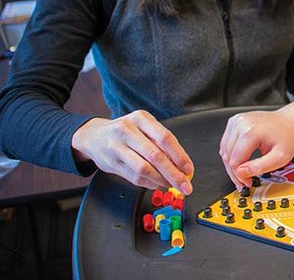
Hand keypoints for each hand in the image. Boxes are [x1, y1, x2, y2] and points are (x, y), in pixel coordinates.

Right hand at [71, 110, 193, 194]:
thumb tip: (182, 165)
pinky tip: (157, 184)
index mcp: (141, 118)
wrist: (94, 136)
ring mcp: (117, 147)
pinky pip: (134, 177)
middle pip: (156, 155)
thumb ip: (161, 142)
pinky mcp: (111, 163)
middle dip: (174, 174)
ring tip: (171, 185)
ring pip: (144, 169)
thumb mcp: (143, 127)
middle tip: (185, 185)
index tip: (189, 169)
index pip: (165, 138)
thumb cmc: (126, 131)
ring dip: (161, 180)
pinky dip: (149, 183)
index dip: (180, 156)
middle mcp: (127, 130)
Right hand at [219, 110, 293, 189]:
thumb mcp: (280, 157)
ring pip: (224, 150)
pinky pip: (226, 143)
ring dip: (231, 164)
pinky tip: (240, 161)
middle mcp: (241, 123)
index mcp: (250, 131)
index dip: (240, 176)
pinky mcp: (235, 122)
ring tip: (242, 173)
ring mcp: (237, 121)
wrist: (291, 122)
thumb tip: (242, 173)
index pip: (235, 161)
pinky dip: (231, 154)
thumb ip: (260, 167)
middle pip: (227, 156)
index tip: (248, 182)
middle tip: (244, 181)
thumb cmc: (287, 136)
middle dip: (235, 172)